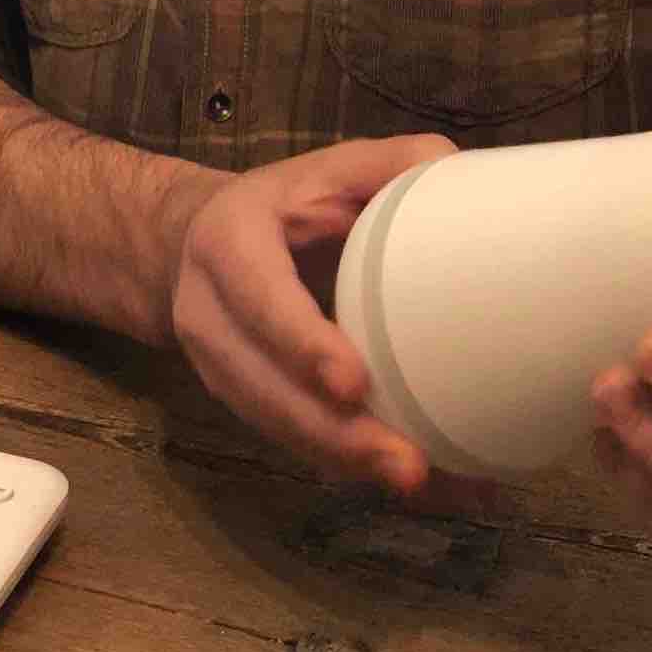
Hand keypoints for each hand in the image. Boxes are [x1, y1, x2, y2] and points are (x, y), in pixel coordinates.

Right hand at [168, 132, 455, 493]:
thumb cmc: (282, 204)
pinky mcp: (248, 405)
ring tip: (428, 486)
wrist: (194, 244)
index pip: (260, 299)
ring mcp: (222, 370)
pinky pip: (297, 445)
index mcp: (229, 244)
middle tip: (409, 465)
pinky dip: (356, 469)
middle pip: (267, 390)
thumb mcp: (324, 168)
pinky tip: (424, 488)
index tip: (353, 383)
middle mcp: (210, 316)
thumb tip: (458, 171)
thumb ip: (389, 163)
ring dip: (350, 466)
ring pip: (280, 430)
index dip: (301, 344)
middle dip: (336, 436)